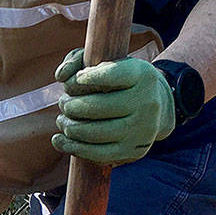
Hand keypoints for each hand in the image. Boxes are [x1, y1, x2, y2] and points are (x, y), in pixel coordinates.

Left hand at [52, 49, 174, 164]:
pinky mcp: (133, 152)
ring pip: (94, 133)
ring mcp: (142, 130)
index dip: (89, 78)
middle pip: (97, 107)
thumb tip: (61, 76)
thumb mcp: (104, 61)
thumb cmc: (119, 81)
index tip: (78, 79)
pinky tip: (60, 139)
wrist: (156, 107)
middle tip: (63, 102)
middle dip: (70, 105)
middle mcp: (147, 103)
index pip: (112, 75)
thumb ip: (77, 60)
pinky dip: (73, 147)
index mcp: (142, 75)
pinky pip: (97, 154)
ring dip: (69, 127)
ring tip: (62, 120)